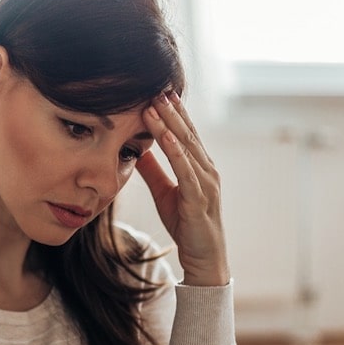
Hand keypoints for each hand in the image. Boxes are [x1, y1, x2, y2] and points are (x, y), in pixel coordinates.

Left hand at [136, 91, 230, 285]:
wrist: (204, 258)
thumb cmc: (186, 224)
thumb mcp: (164, 192)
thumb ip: (153, 171)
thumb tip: (136, 149)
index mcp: (199, 166)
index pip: (185, 133)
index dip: (173, 112)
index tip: (159, 91)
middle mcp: (207, 170)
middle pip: (187, 134)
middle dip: (171, 110)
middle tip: (156, 87)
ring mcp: (206, 183)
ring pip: (186, 147)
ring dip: (170, 124)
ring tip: (155, 105)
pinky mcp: (200, 198)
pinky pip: (186, 171)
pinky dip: (175, 152)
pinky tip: (165, 137)